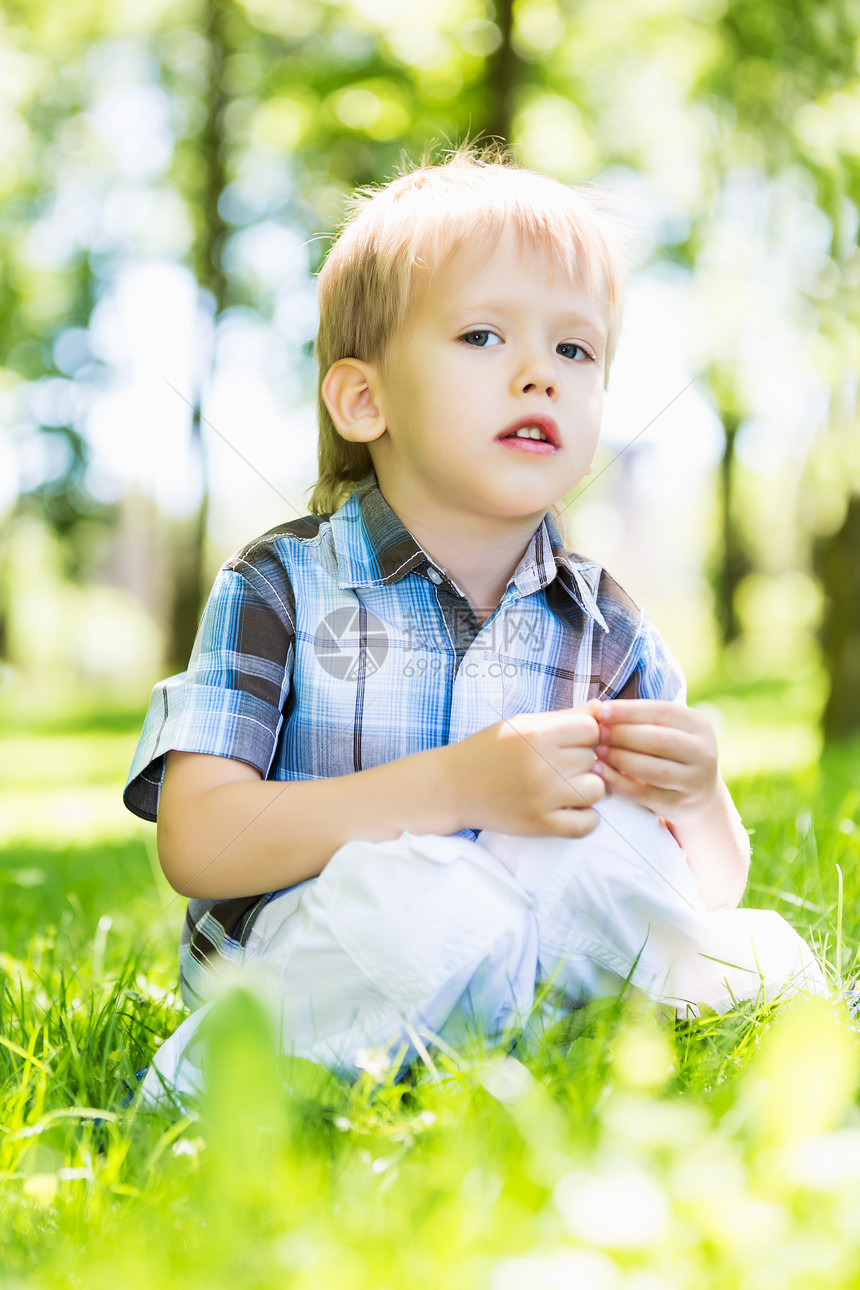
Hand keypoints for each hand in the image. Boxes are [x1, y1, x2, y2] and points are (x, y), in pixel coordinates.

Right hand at [451, 707, 605, 837]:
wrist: (452, 787)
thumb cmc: (488, 751)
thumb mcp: (521, 724)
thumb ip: (563, 717)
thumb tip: (601, 709)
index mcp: (537, 735)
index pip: (591, 729)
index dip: (585, 735)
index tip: (569, 742)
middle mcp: (542, 765)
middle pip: (594, 759)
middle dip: (582, 761)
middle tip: (559, 766)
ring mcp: (542, 798)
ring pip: (597, 790)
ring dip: (587, 789)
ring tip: (567, 787)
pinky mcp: (540, 825)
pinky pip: (587, 824)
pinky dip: (586, 818)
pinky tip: (570, 808)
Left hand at [591, 699, 719, 828]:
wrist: (697, 793)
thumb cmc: (668, 752)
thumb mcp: (664, 730)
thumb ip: (636, 718)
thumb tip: (595, 707)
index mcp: (699, 726)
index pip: (662, 712)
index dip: (629, 711)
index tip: (601, 711)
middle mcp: (704, 753)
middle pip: (659, 740)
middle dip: (623, 735)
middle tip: (597, 734)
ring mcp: (695, 782)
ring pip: (654, 769)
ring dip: (620, 759)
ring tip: (597, 752)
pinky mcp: (680, 805)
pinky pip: (645, 794)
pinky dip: (619, 783)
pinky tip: (600, 773)